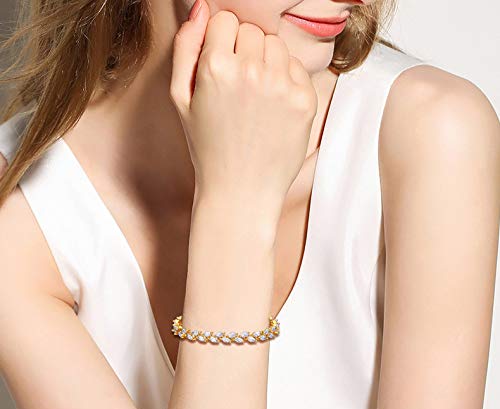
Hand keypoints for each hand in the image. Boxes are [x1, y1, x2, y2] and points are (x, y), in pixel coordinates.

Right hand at [170, 0, 317, 205]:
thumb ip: (186, 47)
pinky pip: (296, 68)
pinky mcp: (305, 101)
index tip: (221, 66)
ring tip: (255, 97)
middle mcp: (252, 71)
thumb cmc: (208, 147)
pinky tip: (272, 108)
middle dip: (244, 51)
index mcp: (216, 67)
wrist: (241, 191)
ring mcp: (282, 86)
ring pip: (276, 45)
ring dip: (266, 62)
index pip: (225, 19)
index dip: (220, 43)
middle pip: (252, 30)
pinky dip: (285, 80)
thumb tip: (202, 8)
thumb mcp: (181, 99)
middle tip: (237, 88)